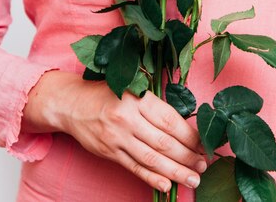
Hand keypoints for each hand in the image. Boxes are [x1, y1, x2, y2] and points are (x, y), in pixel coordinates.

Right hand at [21, 70, 206, 192]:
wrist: (71, 104)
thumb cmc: (107, 94)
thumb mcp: (132, 89)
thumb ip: (155, 106)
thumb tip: (187, 128)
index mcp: (138, 98)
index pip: (171, 121)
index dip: (191, 136)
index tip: (204, 145)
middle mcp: (128, 118)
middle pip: (164, 142)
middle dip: (188, 156)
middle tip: (203, 165)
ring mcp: (117, 137)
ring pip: (152, 159)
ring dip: (176, 171)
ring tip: (193, 178)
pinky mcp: (109, 152)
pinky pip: (134, 168)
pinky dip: (152, 178)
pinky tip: (167, 185)